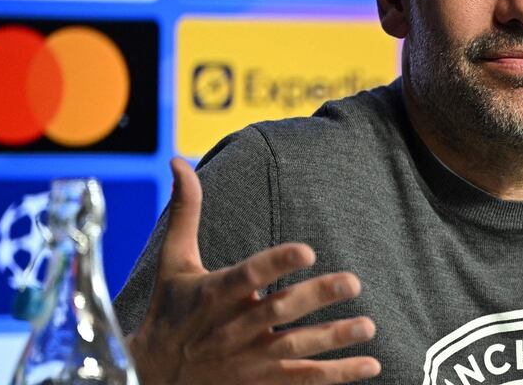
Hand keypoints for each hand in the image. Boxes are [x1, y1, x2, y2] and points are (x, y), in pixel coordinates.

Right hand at [127, 157, 380, 383]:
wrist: (151, 378)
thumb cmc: (170, 311)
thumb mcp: (174, 262)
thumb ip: (186, 211)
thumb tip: (178, 160)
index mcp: (216, 293)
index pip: (248, 275)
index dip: (276, 263)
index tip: (308, 250)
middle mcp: (235, 327)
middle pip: (280, 310)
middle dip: (317, 296)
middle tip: (354, 282)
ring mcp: (250, 358)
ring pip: (296, 347)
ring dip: (335, 338)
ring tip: (369, 326)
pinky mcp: (262, 381)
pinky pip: (303, 379)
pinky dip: (337, 374)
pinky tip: (370, 364)